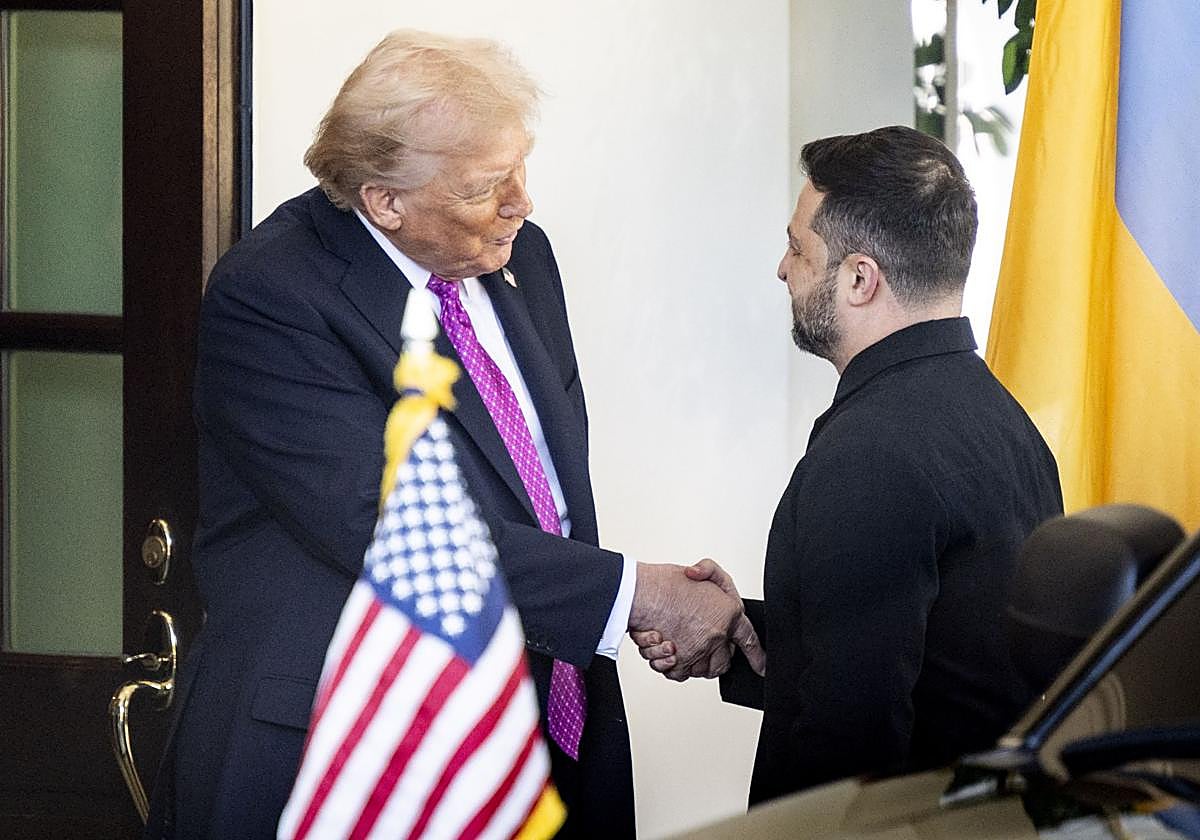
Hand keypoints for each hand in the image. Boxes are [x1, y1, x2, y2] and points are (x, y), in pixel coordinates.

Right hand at [631, 559, 764, 678]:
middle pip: (723, 662)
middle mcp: (716, 636)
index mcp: (729, 614)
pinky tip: (666, 649)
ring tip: (676, 643)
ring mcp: (698, 651)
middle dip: (715, 657)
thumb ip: (709, 571)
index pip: (750, 639)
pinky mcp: (678, 662)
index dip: (757, 656)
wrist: (642, 594)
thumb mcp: (700, 568)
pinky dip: (671, 665)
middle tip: (701, 646)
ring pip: (701, 670)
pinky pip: (679, 674)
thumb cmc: (666, 583)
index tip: (761, 667)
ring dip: (691, 661)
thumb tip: (702, 577)